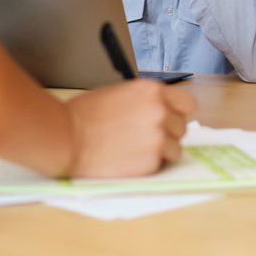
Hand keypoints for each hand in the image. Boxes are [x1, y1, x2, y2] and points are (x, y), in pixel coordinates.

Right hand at [66, 79, 196, 177]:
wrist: (67, 138)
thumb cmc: (84, 115)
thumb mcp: (119, 94)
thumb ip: (145, 101)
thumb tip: (159, 110)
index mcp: (152, 91)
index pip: (188, 103)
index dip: (179, 113)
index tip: (171, 119)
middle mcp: (160, 112)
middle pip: (182, 127)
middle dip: (168, 133)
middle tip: (146, 137)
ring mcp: (157, 137)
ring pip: (176, 148)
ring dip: (161, 151)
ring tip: (137, 150)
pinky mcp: (151, 162)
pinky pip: (161, 164)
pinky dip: (148, 165)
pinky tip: (129, 159)